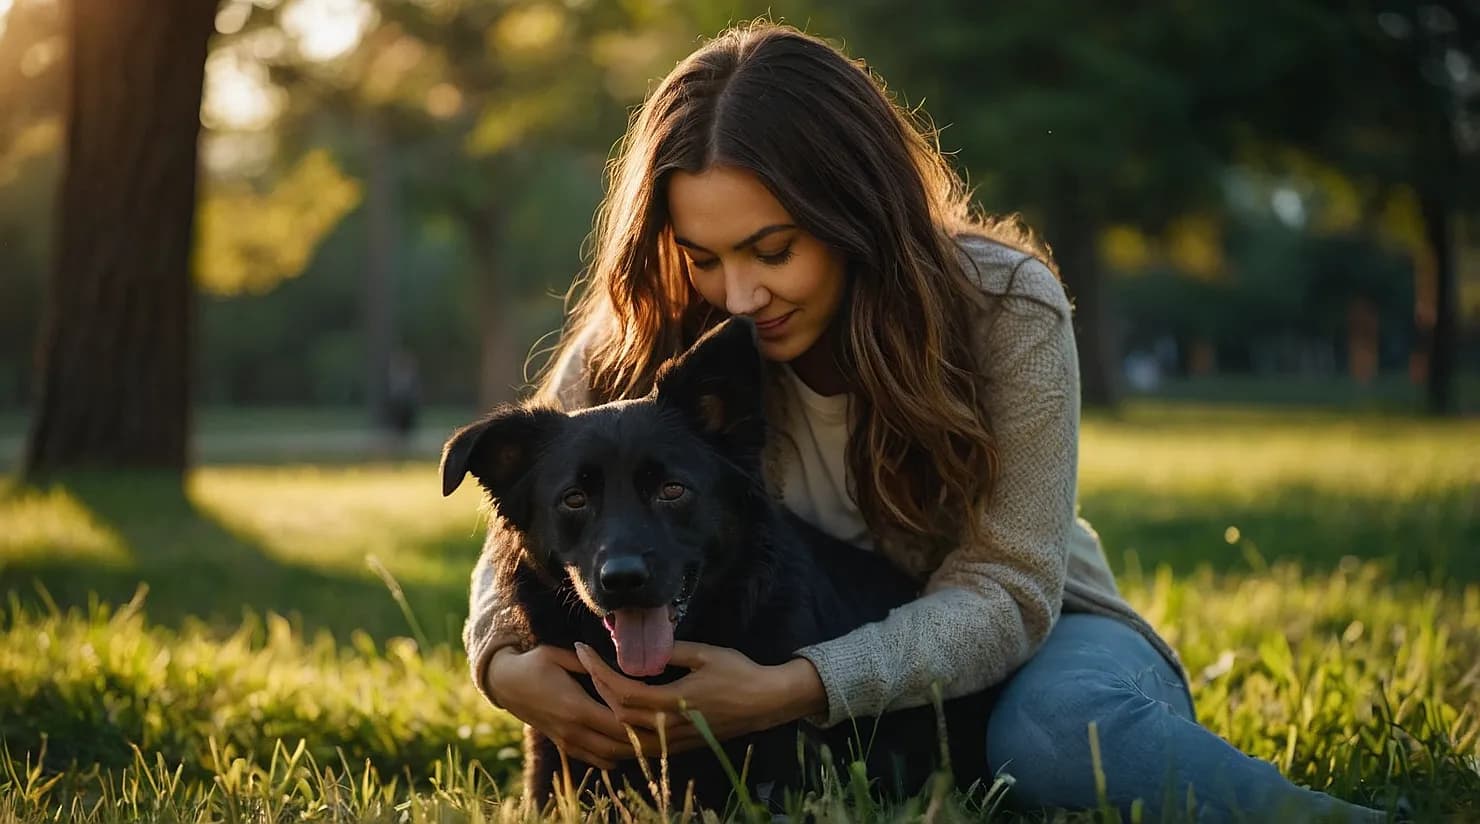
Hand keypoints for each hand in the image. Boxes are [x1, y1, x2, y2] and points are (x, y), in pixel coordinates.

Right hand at [487, 645, 666, 768]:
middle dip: (643, 739)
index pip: (617, 721)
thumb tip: (617, 656)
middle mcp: (573, 729)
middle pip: (618, 744)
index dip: (640, 720)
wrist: (505, 684)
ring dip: (631, 751)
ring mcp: (567, 740)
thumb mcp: (559, 654)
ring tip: (654, 738)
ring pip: (608, 756)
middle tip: (666, 729)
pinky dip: (614, 757)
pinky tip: (629, 747)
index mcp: (576, 706)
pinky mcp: (563, 744)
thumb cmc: (533, 663)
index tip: (660, 710)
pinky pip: (594, 759)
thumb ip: (589, 661)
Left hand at [574, 641, 826, 755]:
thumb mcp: (705, 653)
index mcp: (674, 701)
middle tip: (588, 663)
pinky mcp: (682, 744)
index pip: (623, 691)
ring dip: (611, 710)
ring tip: (601, 685)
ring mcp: (676, 739)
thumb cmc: (739, 673)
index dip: (599, 671)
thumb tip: (643, 646)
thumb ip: (672, 652)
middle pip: (619, 714)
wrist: (766, 701)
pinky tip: (621, 709)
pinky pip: (644, 742)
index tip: (584, 651)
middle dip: (599, 688)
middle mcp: (671, 725)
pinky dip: (627, 727)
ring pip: (629, 734)